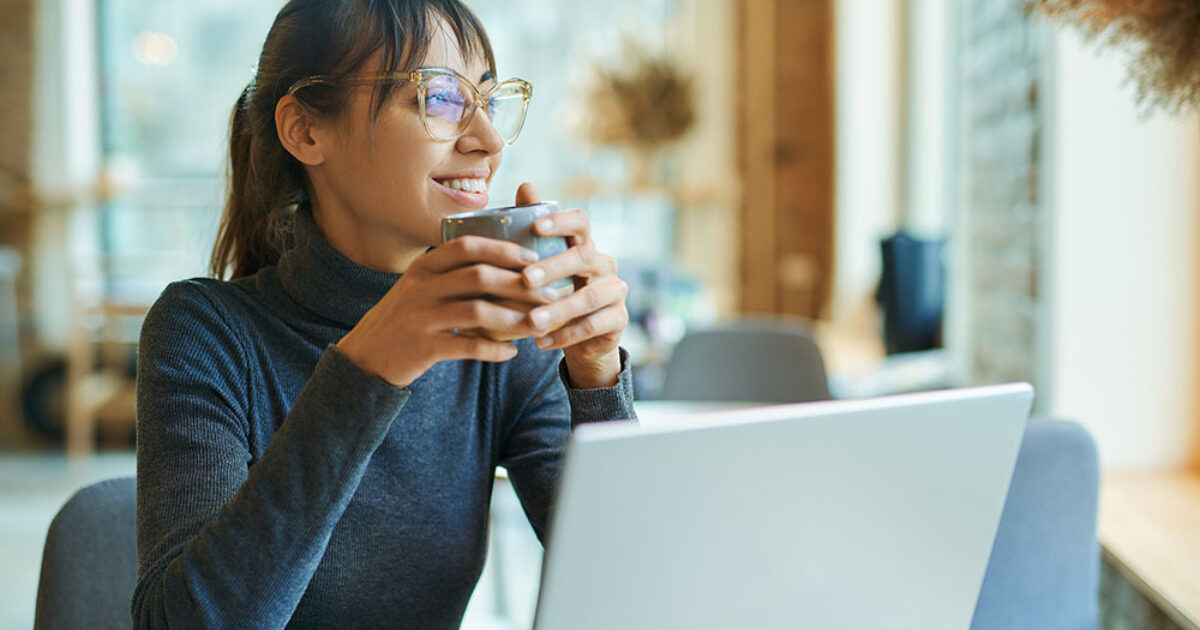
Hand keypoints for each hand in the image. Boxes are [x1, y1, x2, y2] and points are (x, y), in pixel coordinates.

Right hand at [335, 235, 559, 387]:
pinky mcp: (423, 347)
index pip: (467, 246)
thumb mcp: (419, 288)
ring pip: (478, 311)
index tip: (533, 259)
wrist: (364, 358)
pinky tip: (511, 353)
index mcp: (423, 267)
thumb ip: (451, 275)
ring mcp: (421, 317)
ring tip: (538, 325)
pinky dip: (494, 349)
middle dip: (520, 284)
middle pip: (479, 276)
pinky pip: (467, 345)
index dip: (503, 249)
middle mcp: (421, 287)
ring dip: (514, 318)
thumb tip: (502, 267)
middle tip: (549, 294)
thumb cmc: (403, 320)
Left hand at [515, 183, 628, 388]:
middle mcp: (604, 263)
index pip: (581, 222)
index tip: (536, 228)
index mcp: (585, 244)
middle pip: (585, 257)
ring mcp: (615, 290)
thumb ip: (533, 230)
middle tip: (525, 280)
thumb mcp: (542, 264)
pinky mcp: (618, 318)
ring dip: (558, 309)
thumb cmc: (557, 293)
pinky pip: (594, 325)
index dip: (561, 222)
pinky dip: (565, 334)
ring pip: (589, 297)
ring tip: (531, 320)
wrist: (582, 338)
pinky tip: (540, 341)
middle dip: (554, 268)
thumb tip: (525, 184)